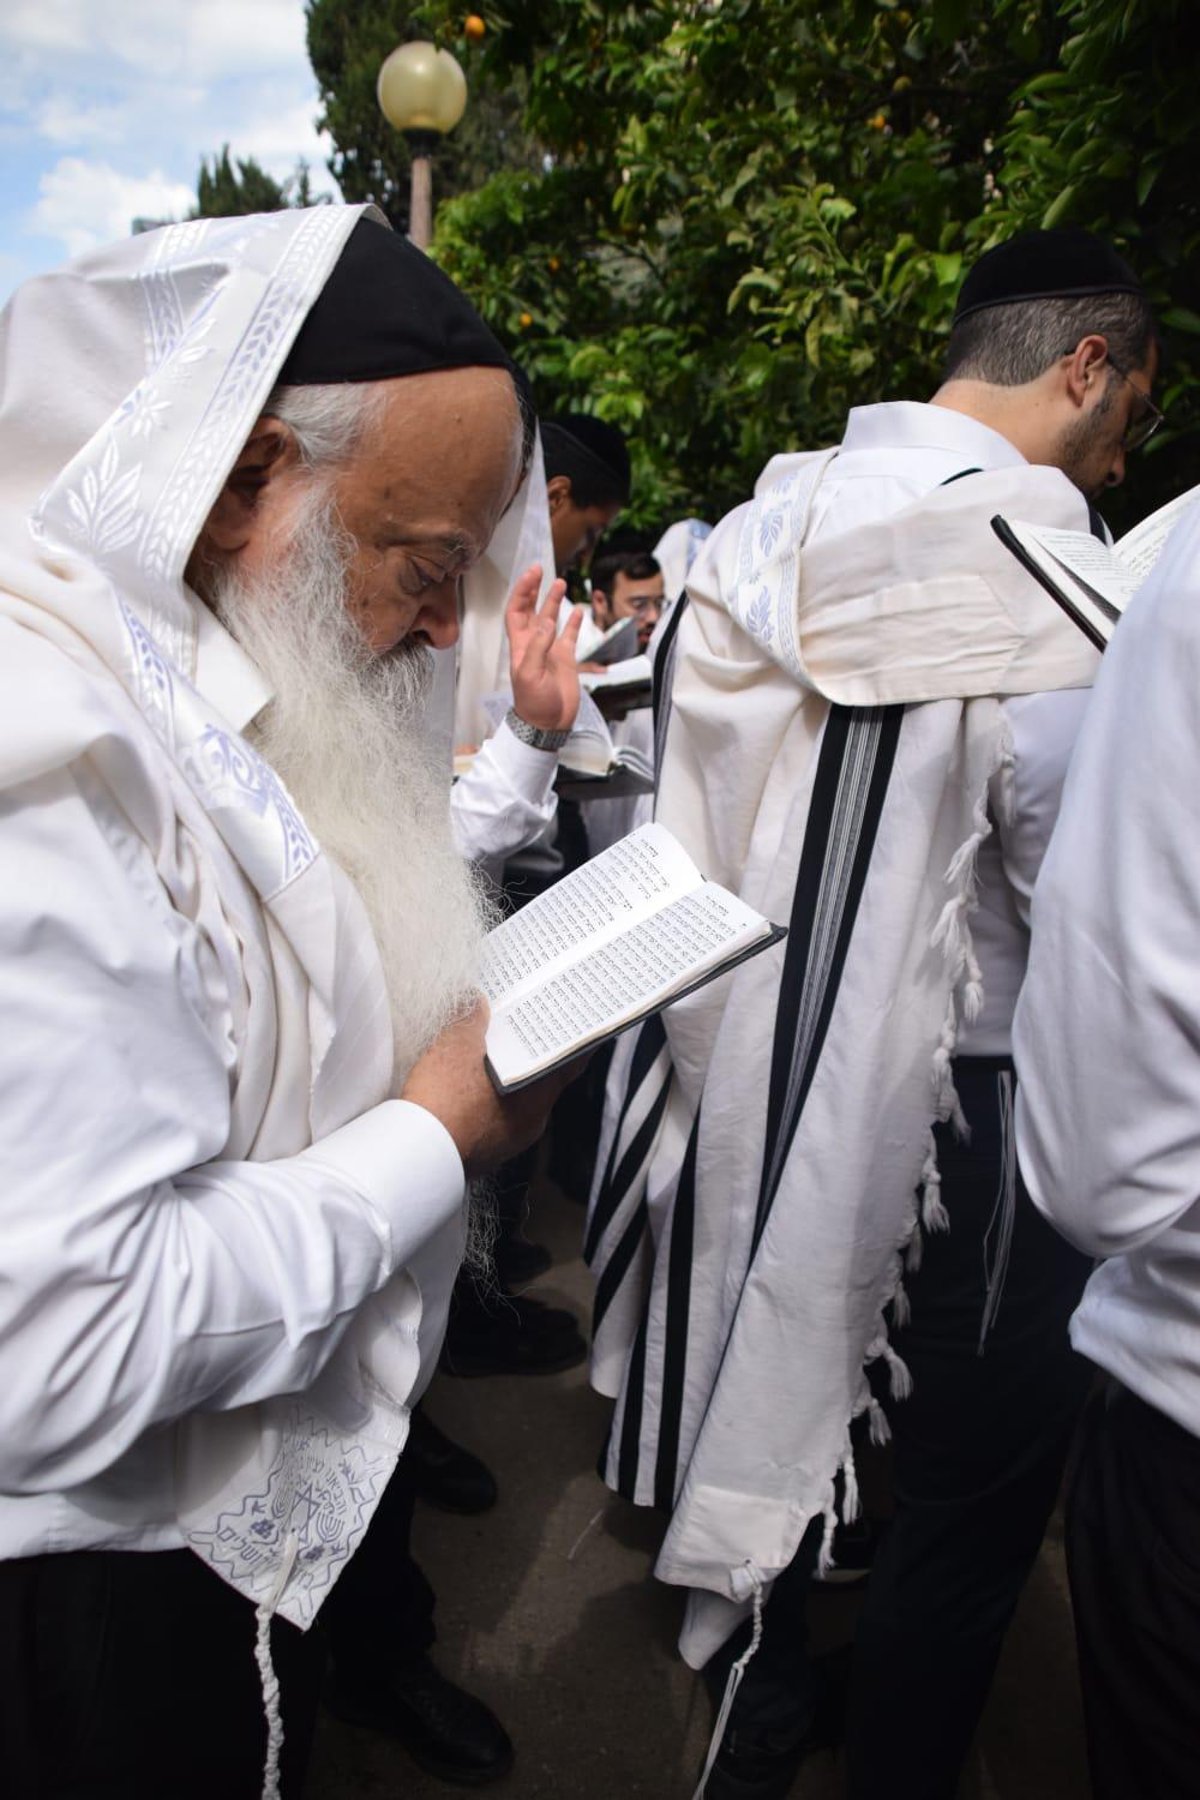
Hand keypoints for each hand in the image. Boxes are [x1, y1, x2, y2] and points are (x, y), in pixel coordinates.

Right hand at [399, 997, 574, 1175]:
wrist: (416, 1155)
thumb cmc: (445, 1101)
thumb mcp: (455, 1045)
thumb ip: (470, 1019)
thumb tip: (476, 1003)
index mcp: (539, 1092)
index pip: (572, 1060)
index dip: (573, 1039)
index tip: (571, 1023)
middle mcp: (532, 1120)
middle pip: (543, 1080)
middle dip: (533, 1056)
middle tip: (523, 1031)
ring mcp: (509, 1141)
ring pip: (518, 1103)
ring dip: (508, 1082)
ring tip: (488, 1057)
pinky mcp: (484, 1154)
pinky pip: (494, 1121)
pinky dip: (487, 1104)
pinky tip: (466, 1091)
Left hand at [506, 564, 582, 732]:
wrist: (548, 724)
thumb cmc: (533, 703)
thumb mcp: (530, 674)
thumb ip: (538, 646)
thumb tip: (547, 620)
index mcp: (520, 646)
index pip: (516, 611)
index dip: (521, 592)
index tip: (532, 575)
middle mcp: (534, 644)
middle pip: (531, 610)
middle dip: (534, 589)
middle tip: (540, 569)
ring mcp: (550, 650)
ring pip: (551, 619)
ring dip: (554, 601)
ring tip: (561, 582)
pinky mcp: (565, 660)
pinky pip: (570, 636)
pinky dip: (574, 623)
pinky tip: (579, 610)